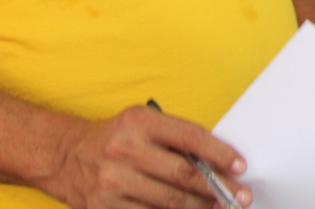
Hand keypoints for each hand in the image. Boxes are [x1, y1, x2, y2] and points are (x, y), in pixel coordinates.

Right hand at [48, 104, 249, 208]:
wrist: (65, 156)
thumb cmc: (117, 137)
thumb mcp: (143, 123)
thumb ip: (176, 138)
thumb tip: (217, 163)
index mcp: (140, 122)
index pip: (190, 137)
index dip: (219, 153)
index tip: (240, 166)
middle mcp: (124, 150)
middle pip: (182, 174)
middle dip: (217, 188)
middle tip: (240, 196)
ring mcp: (112, 182)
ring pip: (168, 201)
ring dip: (200, 207)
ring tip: (221, 208)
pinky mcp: (103, 208)